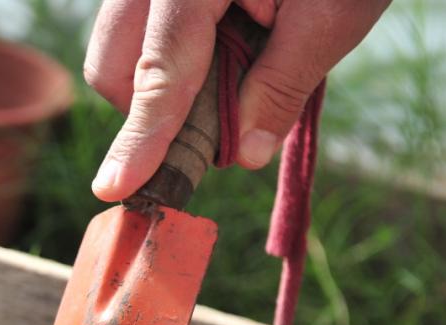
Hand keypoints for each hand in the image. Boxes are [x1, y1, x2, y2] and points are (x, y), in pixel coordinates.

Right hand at [85, 0, 389, 200]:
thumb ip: (283, 85)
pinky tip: (222, 42)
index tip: (117, 186)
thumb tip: (246, 153)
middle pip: (113, 63)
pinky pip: (136, 28)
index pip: (160, 72)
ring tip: (230, 65)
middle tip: (212, 120)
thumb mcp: (331, 16)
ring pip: (116, 47)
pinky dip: (167, 53)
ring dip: (158, 81)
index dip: (142, 136)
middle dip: (148, 109)